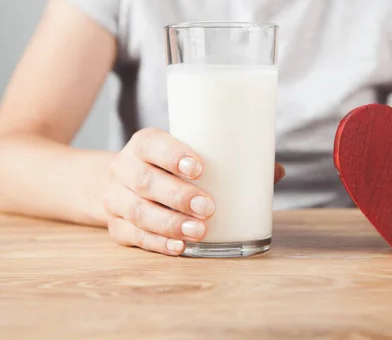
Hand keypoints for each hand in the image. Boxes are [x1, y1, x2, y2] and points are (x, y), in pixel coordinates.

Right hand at [103, 128, 284, 255]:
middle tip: (208, 207)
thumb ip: (228, 162)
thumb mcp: (186, 156)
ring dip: (170, 224)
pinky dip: (157, 244)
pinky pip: (133, 237)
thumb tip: (276, 170)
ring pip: (138, 212)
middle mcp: (124, 168)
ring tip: (199, 232)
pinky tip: (180, 248)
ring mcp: (115, 199)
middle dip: (178, 196)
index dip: (172, 154)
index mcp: (143, 144)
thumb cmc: (167, 167)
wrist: (121, 181)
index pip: (151, 144)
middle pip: (145, 181)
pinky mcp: (115, 226)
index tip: (199, 167)